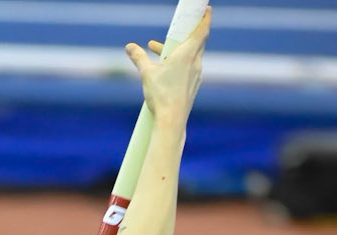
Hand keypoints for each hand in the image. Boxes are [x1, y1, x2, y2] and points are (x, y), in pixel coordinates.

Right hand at [127, 8, 209, 128]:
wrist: (172, 121)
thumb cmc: (161, 95)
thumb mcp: (147, 73)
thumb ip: (139, 58)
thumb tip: (129, 47)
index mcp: (187, 54)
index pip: (202, 29)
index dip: (205, 17)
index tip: (206, 9)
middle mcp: (196, 62)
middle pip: (198, 40)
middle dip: (187, 33)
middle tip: (180, 27)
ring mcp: (197, 74)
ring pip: (192, 54)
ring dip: (179, 49)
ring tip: (159, 50)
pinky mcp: (194, 85)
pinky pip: (190, 67)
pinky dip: (181, 62)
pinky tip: (167, 69)